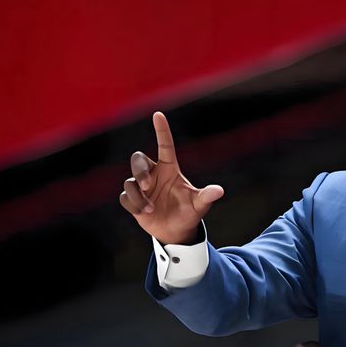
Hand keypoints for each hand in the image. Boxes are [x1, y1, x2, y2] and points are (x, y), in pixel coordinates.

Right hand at [119, 112, 223, 243]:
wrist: (177, 231)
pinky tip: (145, 213)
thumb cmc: (189, 213)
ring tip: (151, 209)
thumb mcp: (199, 204)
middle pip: (138, 159)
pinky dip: (134, 205)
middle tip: (148, 184)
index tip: (158, 114)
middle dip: (139, 170)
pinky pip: (125, 197)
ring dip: (138, 195)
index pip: (165, 145)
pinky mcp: (134, 201)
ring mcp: (142, 188)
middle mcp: (154, 175)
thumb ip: (207, 196)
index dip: (162, 130)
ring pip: (129, 181)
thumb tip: (220, 191)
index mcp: (169, 170)